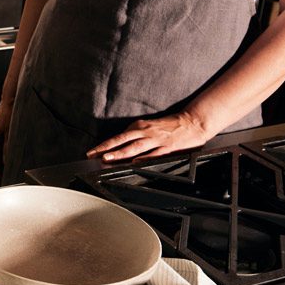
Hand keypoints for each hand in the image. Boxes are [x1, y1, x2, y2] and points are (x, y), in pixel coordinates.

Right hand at [0, 99, 13, 176]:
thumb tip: (8, 160)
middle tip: (8, 174)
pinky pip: (0, 145)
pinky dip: (5, 152)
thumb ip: (9, 146)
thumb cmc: (10, 111)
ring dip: (3, 159)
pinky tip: (13, 154)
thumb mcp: (11, 131)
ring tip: (12, 167)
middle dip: (0, 167)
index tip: (3, 177)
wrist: (11, 97)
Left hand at [86, 111, 214, 162]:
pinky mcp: (167, 147)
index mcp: (140, 127)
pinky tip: (135, 163)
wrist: (193, 122)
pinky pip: (153, 154)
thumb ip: (136, 135)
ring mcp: (156, 140)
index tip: (91, 152)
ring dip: (120, 152)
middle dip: (106, 148)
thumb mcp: (149, 127)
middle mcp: (145, 132)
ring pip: (134, 147)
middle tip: (93, 155)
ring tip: (107, 158)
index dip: (104, 145)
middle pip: (122, 140)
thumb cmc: (170, 126)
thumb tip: (120, 145)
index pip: (118, 137)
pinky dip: (144, 158)